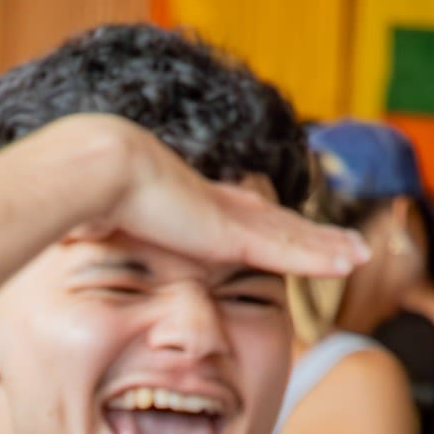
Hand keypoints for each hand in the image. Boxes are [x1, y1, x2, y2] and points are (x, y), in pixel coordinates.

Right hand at [83, 117, 369, 284]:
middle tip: (344, 244)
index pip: (239, 220)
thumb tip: (72, 247)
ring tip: (360, 253)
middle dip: (311, 236)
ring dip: (329, 245)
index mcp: (190, 206)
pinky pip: (291, 251)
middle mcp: (218, 207)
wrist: (97, 172)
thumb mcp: (101, 227)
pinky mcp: (235, 235)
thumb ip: (104, 237)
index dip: (266, 229)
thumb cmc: (84, 200)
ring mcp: (230, 219)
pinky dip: (323, 257)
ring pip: (294, 236)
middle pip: (277, 225)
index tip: (285, 235)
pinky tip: (353, 261)